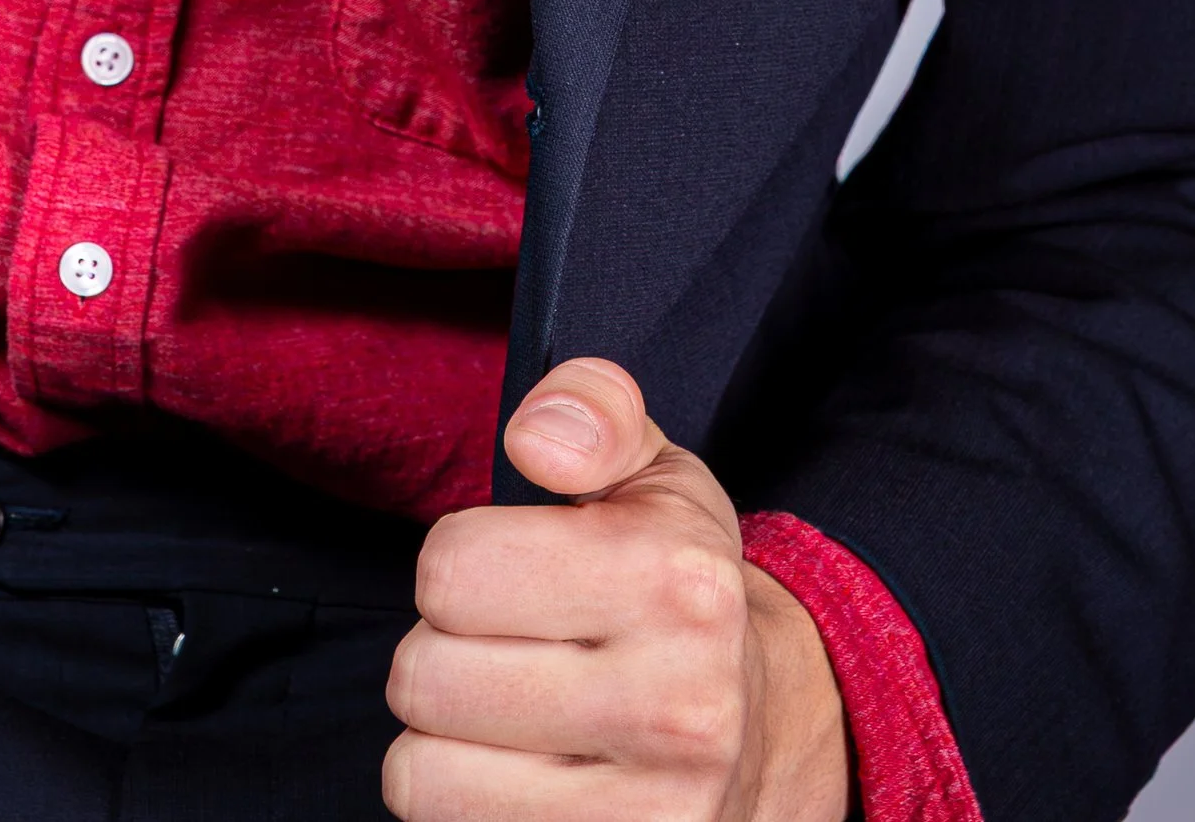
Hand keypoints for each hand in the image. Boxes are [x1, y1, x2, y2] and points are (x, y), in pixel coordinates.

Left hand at [385, 356, 850, 818]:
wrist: (773, 732)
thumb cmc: (683, 593)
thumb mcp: (657, 477)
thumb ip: (594, 412)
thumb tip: (537, 439)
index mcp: (675, 581)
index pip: (450, 570)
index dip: (460, 566)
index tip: (511, 577)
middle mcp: (675, 704)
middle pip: (424, 677)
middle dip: (444, 656)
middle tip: (508, 653)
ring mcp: (653, 812)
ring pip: (422, 776)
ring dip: (444, 744)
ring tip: (509, 721)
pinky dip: (465, 807)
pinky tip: (523, 779)